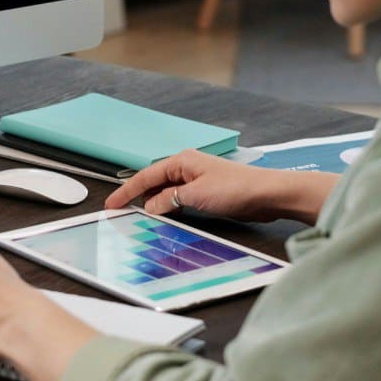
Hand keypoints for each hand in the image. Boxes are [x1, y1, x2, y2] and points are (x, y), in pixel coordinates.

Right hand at [104, 149, 338, 223]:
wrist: (268, 194)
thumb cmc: (236, 189)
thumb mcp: (195, 196)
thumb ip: (169, 200)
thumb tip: (151, 207)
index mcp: (182, 161)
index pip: (146, 175)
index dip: (127, 190)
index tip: (112, 204)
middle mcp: (188, 167)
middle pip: (155, 182)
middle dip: (138, 197)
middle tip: (121, 214)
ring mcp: (197, 180)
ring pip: (167, 192)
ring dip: (155, 205)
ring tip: (139, 219)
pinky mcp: (207, 193)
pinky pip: (180, 200)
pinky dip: (170, 209)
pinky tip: (166, 219)